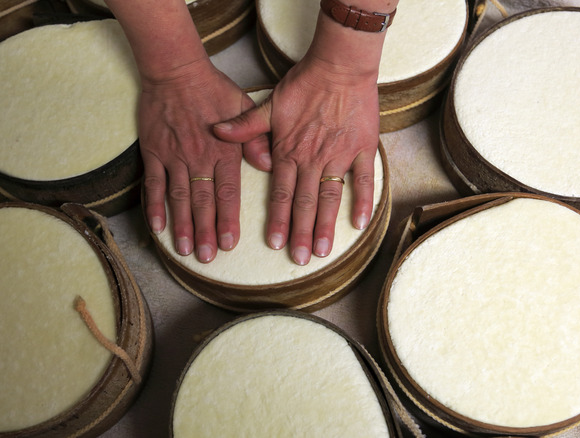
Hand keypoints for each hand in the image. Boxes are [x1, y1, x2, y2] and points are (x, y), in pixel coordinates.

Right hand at [141, 59, 261, 262]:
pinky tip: (157, 227)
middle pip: (203, 202)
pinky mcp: (154, 152)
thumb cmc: (213, 89)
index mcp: (224, 151)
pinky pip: (153, 183)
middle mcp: (199, 157)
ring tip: (184, 250)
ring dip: (182, 225)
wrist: (176, 71)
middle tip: (206, 258)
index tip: (229, 244)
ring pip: (179, 197)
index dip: (228, 220)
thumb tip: (269, 165)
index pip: (228, 192)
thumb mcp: (243, 107)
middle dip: (205, 232)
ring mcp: (174, 156)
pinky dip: (154, 205)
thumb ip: (256, 138)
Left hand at [214, 53, 379, 265]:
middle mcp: (313, 158)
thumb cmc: (303, 84)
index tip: (276, 244)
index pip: (281, 194)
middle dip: (301, 233)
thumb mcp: (268, 105)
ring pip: (331, 197)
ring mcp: (340, 155)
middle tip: (300, 260)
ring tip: (323, 250)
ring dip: (326, 225)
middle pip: (305, 202)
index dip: (279, 220)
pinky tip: (359, 225)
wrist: (339, 66)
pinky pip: (364, 179)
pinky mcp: (363, 148)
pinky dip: (363, 202)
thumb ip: (245, 125)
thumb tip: (216, 132)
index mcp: (289, 151)